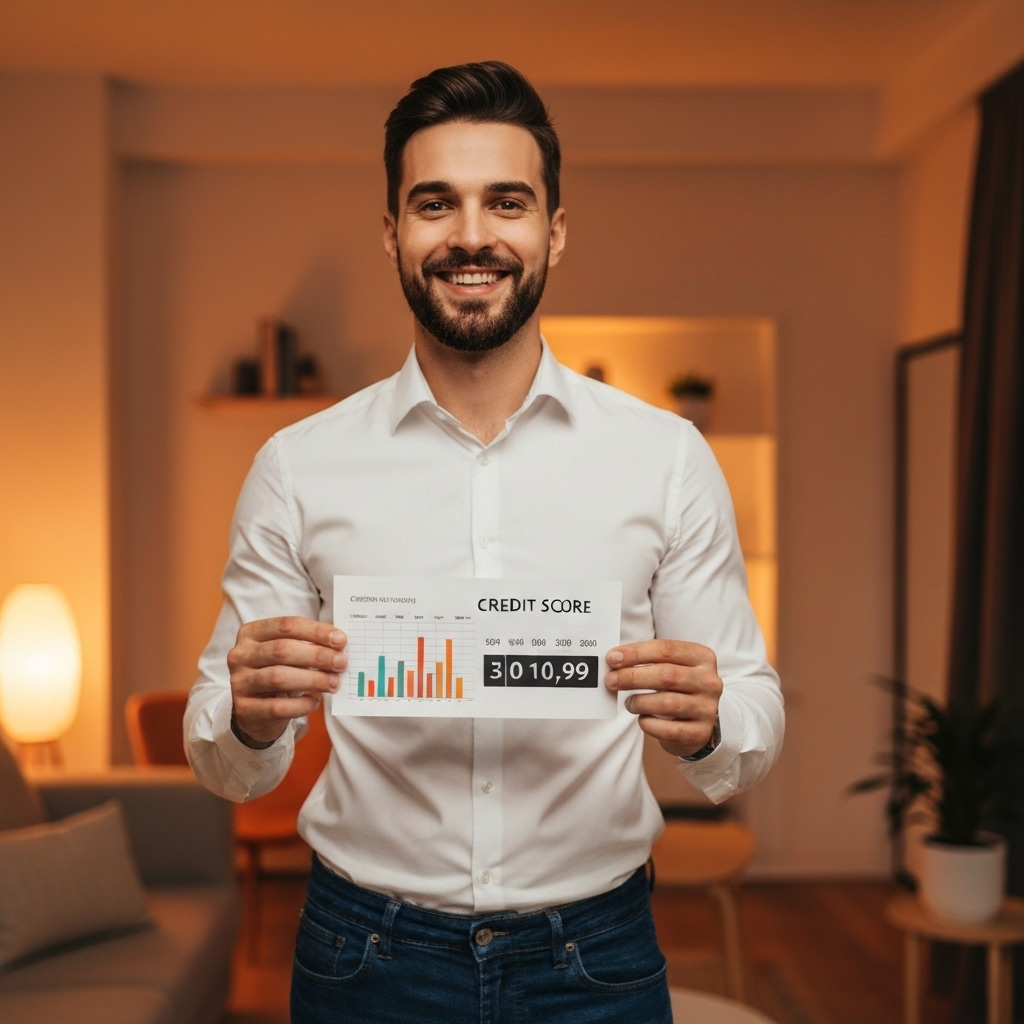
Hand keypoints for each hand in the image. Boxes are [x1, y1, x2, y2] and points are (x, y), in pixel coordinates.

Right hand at [227, 617, 346, 746]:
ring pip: (279, 677)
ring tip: (334, 683)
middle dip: (317, 656)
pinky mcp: (243, 709)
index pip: (286, 625)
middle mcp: (240, 655)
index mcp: (251, 633)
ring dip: (313, 680)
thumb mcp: (287, 655)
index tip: (341, 640)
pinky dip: (301, 705)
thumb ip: (308, 645)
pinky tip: (315, 702)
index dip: (316, 631)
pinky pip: (277, 707)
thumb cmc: (278, 673)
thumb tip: (340, 645)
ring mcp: (238, 682)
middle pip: (282, 650)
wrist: (253, 711)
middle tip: (341, 662)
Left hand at [605, 640, 722, 757]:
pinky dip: (649, 724)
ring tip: (629, 703)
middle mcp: (709, 681)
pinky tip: (643, 719)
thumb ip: (649, 661)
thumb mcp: (673, 667)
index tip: (612, 658)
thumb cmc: (679, 688)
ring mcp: (707, 708)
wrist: (701, 722)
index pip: (666, 649)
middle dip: (632, 677)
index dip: (635, 653)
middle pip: (666, 675)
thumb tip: (614, 659)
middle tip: (610, 680)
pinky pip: (669, 730)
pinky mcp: (700, 732)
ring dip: (639, 702)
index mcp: (702, 657)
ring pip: (667, 703)